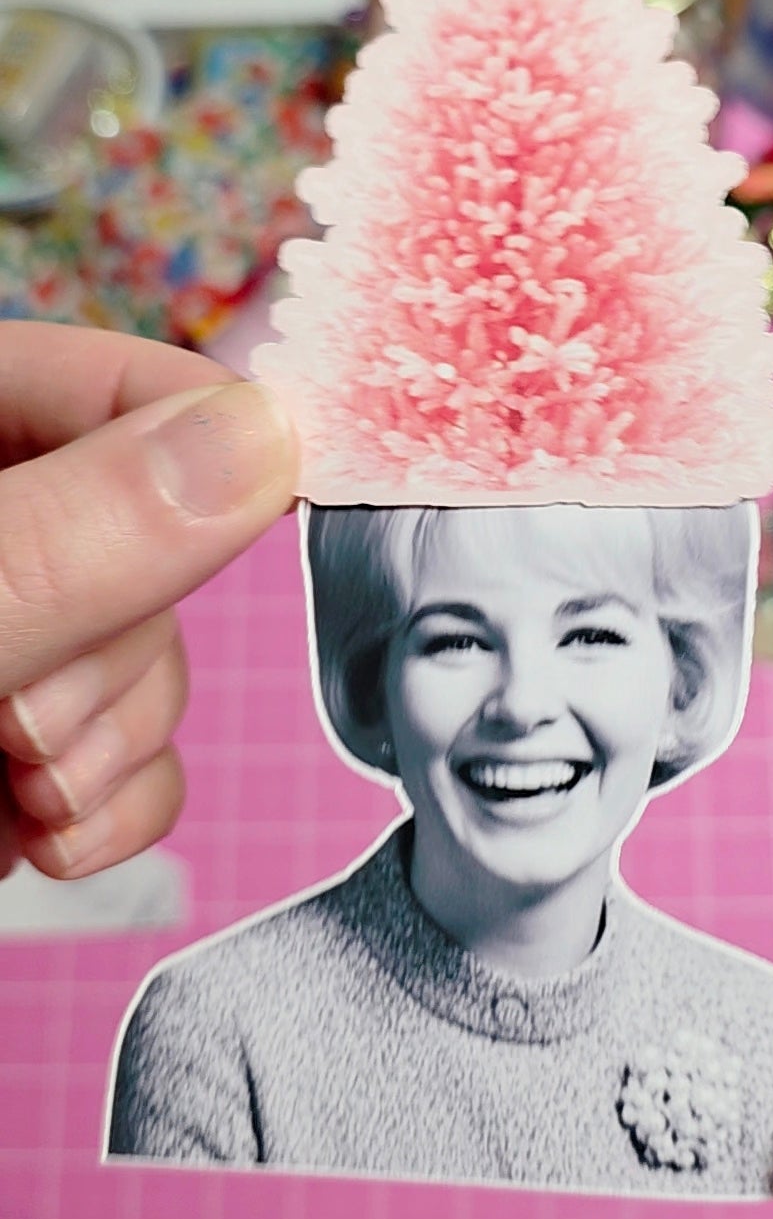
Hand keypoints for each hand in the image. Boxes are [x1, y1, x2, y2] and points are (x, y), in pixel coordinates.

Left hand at [0, 323, 295, 881]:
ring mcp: (18, 642)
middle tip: (19, 715)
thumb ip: (74, 537)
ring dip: (111, 745)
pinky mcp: (21, 753)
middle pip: (158, 544)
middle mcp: (5, 533)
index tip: (296, 485)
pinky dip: (109, 811)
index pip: (113, 381)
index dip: (210, 428)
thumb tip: (263, 441)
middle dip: (118, 648)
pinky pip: (137, 762)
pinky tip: (36, 837)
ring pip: (160, 662)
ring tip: (16, 788)